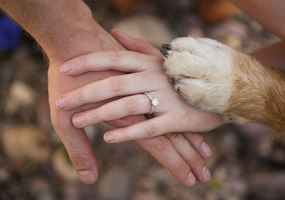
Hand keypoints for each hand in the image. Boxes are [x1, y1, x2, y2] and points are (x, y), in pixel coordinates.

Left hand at [53, 30, 219, 183]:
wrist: (222, 89)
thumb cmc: (185, 74)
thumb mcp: (162, 58)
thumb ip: (138, 46)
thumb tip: (114, 32)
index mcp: (150, 62)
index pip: (114, 58)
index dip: (88, 62)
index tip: (64, 68)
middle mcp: (156, 77)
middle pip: (115, 83)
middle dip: (86, 93)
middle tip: (62, 103)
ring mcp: (167, 98)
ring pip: (128, 105)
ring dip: (101, 114)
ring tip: (78, 122)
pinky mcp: (177, 118)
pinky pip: (149, 127)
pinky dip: (128, 133)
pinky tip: (108, 138)